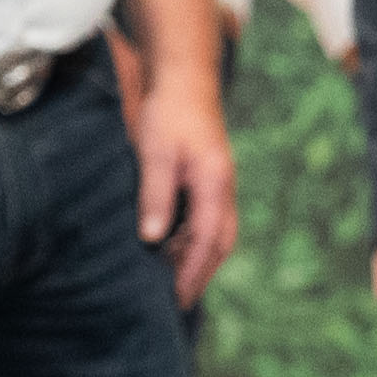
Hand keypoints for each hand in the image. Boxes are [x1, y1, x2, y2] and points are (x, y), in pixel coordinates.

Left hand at [135, 72, 235, 304]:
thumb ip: (156, 196)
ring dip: (198, 257)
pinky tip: (172, 245)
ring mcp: (219, 182)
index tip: (177, 298)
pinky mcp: (210, 176)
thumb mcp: (155, 154)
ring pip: (217, 231)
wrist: (183, 76)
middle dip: (202, 273)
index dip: (192, 272)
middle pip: (220, 242)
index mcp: (215, 184)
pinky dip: (193, 238)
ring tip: (174, 278)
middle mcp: (224, 188)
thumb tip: (153, 238)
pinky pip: (208, 217)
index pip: (207, 241)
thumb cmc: (168, 111)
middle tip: (180, 300)